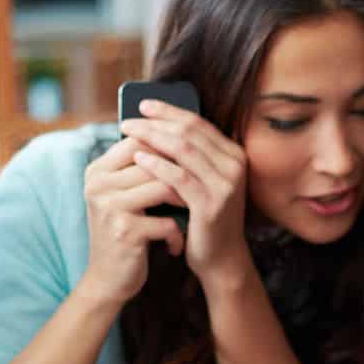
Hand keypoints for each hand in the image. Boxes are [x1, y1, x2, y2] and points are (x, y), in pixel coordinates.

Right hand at [77, 136, 183, 306]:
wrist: (107, 280)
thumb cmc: (124, 233)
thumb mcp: (123, 197)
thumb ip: (138, 170)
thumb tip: (176, 137)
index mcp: (97, 171)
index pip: (136, 141)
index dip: (167, 147)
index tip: (189, 162)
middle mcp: (98, 185)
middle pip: (153, 162)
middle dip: (181, 174)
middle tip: (199, 187)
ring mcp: (110, 207)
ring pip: (162, 186)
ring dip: (184, 200)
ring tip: (190, 211)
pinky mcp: (125, 232)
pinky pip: (167, 221)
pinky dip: (177, 234)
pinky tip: (176, 245)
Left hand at [120, 102, 249, 286]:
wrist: (221, 258)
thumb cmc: (205, 218)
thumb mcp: (202, 181)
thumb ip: (191, 156)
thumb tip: (155, 125)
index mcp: (234, 155)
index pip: (198, 123)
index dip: (169, 111)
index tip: (144, 105)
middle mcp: (235, 166)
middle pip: (190, 132)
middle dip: (156, 121)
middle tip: (128, 118)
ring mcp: (225, 185)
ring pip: (184, 149)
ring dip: (152, 137)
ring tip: (128, 134)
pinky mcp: (211, 204)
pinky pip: (179, 177)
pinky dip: (156, 164)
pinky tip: (138, 158)